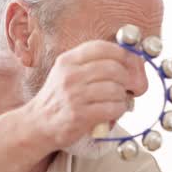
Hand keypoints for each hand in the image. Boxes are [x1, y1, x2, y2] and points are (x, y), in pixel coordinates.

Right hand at [23, 39, 141, 150]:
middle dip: (129, 78)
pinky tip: (114, 111)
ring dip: (123, 97)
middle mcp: (70, 75)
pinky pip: (112, 108)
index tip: (133, 65)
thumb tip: (130, 63)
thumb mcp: (68, 73)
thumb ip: (92, 65)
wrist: (37, 124)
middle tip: (133, 87)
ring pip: (115, 89)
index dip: (124, 55)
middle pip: (114, 68)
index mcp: (68, 60)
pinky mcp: (79, 115)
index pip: (103, 48)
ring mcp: (74, 95)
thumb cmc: (59, 99)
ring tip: (118, 101)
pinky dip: (119, 110)